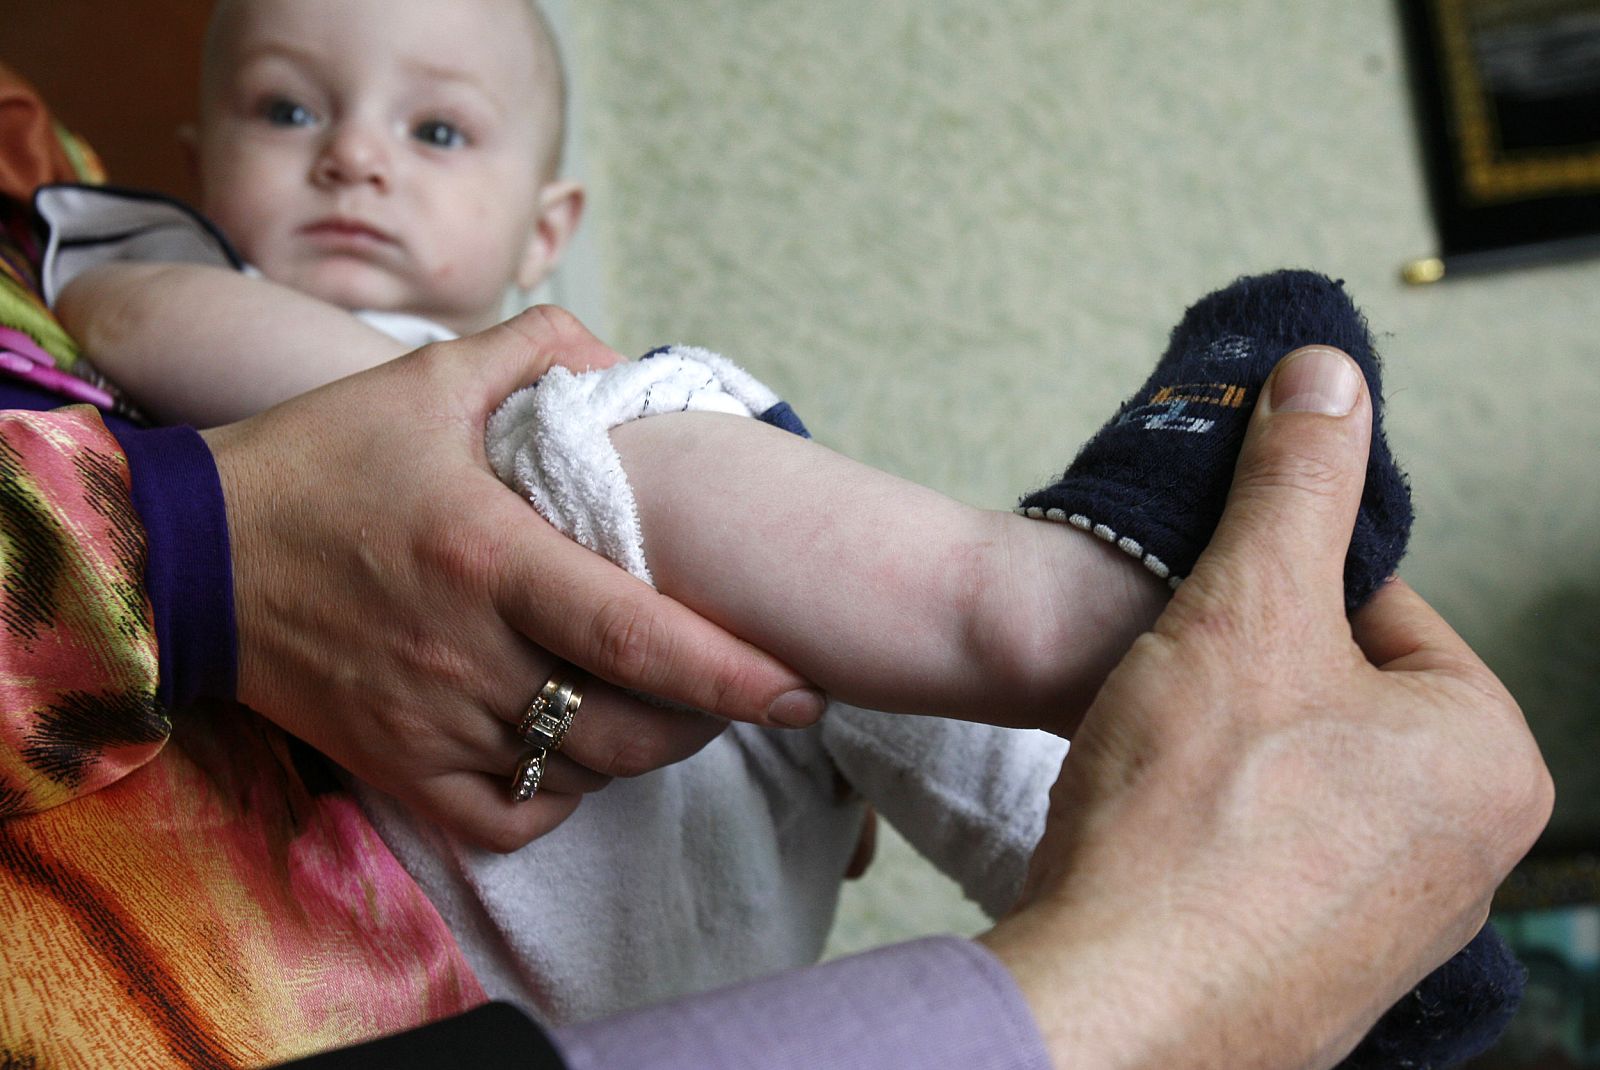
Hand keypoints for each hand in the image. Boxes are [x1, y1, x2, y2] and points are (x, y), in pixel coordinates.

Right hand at [202, 306, 825, 851]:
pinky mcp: (397, 768)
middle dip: (704, 718)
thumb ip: (534, 351)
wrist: (191, 556)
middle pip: (626, 725)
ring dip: (638, 749)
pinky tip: (569, 752)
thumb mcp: (423, 381)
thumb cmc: (319, 463)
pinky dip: (559, 799)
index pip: (636, 634)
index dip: (731, 672)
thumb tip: (622, 360)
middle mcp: (465, 653)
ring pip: (579, 772)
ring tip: (659, 706)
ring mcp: (430, 722)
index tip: (801, 688)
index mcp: (488, 556)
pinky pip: (510, 820)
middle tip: (736, 687)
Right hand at [982, 347, 1551, 1069]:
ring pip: (1296, 785)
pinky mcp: (1320, 982)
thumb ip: (1298, 481)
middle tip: (1170, 690)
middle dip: (1245, 678)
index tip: (1204, 603)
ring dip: (1220, 758)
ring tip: (1154, 768)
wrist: (1114, 1004)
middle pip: (1337, 702)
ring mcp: (1395, 934)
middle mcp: (1471, 860)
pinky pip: (1266, 868)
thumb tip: (1332, 373)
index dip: (1271, 589)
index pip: (1380, 613)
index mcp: (1490, 759)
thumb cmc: (1193, 816)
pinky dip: (1210, 841)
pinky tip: (1155, 842)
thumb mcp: (1244, 602)